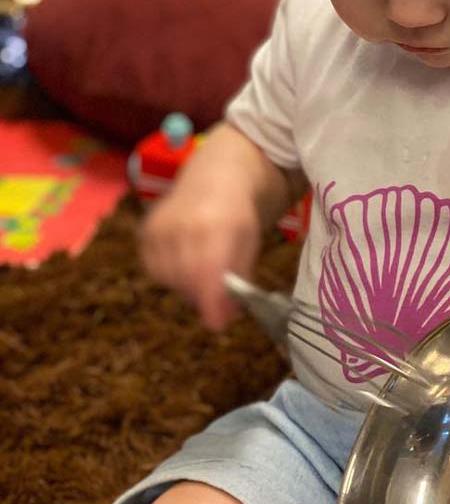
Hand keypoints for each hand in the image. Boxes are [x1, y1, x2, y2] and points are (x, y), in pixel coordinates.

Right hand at [140, 187, 260, 331]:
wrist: (214, 179)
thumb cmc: (238, 215)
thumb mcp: (250, 243)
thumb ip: (239, 278)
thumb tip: (226, 317)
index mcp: (215, 225)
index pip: (207, 271)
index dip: (210, 302)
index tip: (217, 325)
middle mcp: (182, 225)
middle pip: (186, 279)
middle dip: (203, 298)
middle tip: (217, 303)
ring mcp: (159, 227)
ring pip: (168, 278)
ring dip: (187, 287)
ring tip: (204, 276)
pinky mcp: (145, 231)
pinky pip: (154, 269)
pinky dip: (171, 276)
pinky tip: (186, 264)